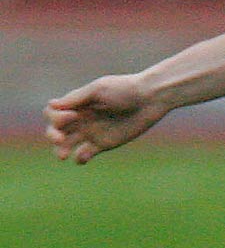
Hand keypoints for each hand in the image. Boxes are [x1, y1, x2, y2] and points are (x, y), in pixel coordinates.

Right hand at [44, 76, 166, 163]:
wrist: (150, 99)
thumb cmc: (124, 89)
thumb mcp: (99, 89)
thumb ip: (77, 98)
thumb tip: (51, 105)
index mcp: (76, 104)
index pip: (52, 113)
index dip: (55, 117)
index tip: (73, 116)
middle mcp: (80, 119)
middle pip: (55, 130)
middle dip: (52, 135)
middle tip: (60, 139)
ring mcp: (91, 132)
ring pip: (66, 145)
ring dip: (60, 150)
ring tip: (63, 155)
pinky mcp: (103, 144)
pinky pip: (84, 154)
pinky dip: (80, 158)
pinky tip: (83, 157)